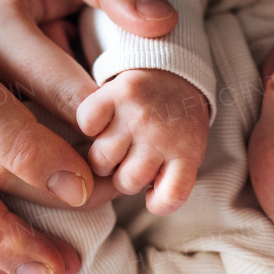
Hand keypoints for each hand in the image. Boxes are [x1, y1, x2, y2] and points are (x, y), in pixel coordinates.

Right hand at [77, 69, 209, 214]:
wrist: (175, 71)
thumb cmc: (177, 122)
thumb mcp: (187, 150)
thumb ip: (170, 177)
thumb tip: (142, 198)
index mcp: (187, 151)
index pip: (171, 196)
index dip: (157, 201)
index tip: (153, 190)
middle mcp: (162, 134)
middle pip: (126, 182)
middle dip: (124, 175)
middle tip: (131, 158)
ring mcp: (137, 115)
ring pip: (101, 161)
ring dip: (104, 155)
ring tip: (116, 141)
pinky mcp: (115, 94)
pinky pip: (86, 124)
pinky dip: (89, 124)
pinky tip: (103, 121)